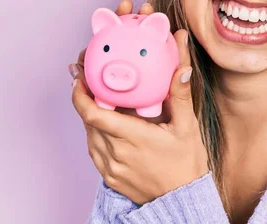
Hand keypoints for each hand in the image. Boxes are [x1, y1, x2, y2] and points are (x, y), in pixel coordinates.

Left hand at [69, 0, 208, 204]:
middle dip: (84, 97)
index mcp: (132, 137)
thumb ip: (181, 95)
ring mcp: (111, 167)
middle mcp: (116, 152)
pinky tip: (106, 126)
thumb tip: (183, 67)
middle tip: (86, 77)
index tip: (79, 77)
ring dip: (90, 116)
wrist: (183, 200)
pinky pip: (94, 150)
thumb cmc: (187, 164)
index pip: (93, 114)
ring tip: (96, 98)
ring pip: (89, 135)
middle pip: (88, 120)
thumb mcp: (187, 126)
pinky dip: (95, 134)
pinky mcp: (110, 177)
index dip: (80, 94)